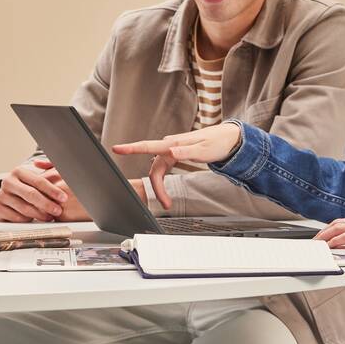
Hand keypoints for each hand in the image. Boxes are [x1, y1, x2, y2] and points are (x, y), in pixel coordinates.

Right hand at [0, 158, 81, 222]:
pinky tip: (35, 220)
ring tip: (50, 217)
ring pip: (24, 208)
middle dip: (47, 204)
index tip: (64, 198)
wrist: (10, 198)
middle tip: (58, 210)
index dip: (52, 190)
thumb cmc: (28, 187)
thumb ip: (48, 169)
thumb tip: (48, 164)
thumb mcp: (37, 177)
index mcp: (18, 171)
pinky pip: (16, 217)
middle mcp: (8, 182)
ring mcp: (1, 195)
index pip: (38, 181)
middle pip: (31, 195)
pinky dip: (27, 220)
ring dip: (40, 214)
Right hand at [112, 123, 242, 209]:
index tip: (116, 148)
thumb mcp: (204, 150)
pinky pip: (163, 168)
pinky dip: (162, 181)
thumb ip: (186, 152)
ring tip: (167, 202)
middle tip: (165, 204)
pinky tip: (165, 190)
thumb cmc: (217, 143)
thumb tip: (171, 152)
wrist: (228, 139)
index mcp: (174, 144)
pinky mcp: (176, 154)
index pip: (148, 146)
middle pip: (154, 168)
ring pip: (158, 169)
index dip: (131, 148)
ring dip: (160, 187)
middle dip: (156, 188)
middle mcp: (170, 146)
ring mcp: (172, 150)